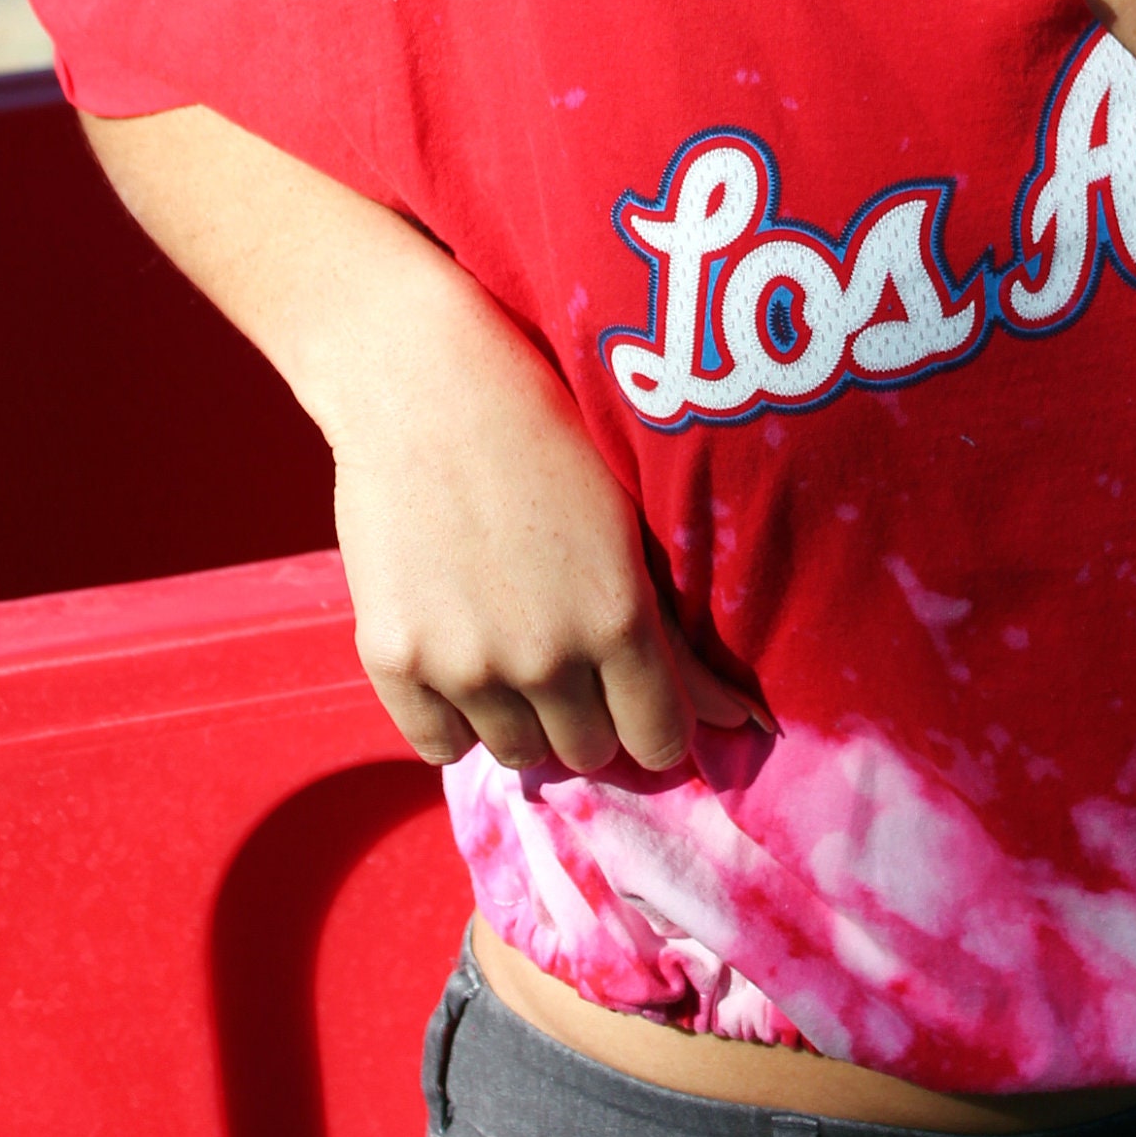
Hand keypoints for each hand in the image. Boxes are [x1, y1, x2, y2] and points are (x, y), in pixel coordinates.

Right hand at [331, 285, 761, 772]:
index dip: (656, 725)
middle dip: (588, 714)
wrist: (422, 385)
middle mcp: (547, 658)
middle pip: (586, 749)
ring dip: (523, 716)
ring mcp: (464, 665)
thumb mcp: (626, 526)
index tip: (640, 700)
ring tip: (510, 645)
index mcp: (620, 621)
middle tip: (568, 657)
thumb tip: (742, 722)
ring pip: (515, 751)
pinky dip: (452, 720)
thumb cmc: (542, 435)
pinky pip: (437, 745)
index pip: (659, 740)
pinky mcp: (394, 659)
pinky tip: (458, 661)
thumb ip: (674, 633)